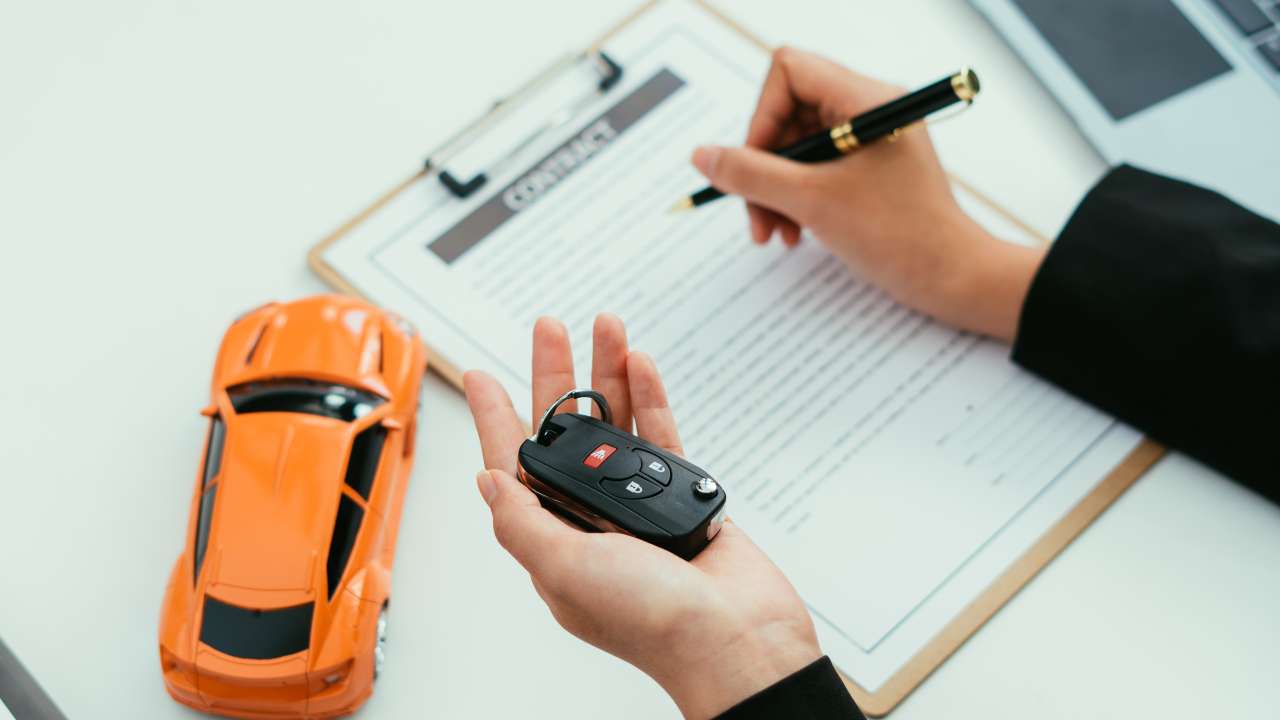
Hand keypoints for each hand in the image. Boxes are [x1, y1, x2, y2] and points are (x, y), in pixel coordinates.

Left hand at [463, 314, 821, 718]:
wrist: (736, 639)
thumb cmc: (653, 623)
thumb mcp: (566, 572)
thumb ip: (522, 524)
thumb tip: (488, 481)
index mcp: (555, 541)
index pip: (515, 468)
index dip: (495, 420)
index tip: (479, 375)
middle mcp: (592, 519)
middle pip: (566, 434)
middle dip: (556, 377)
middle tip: (548, 329)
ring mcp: (639, 505)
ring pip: (616, 426)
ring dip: (609, 374)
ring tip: (605, 324)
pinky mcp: (683, 497)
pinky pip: (661, 436)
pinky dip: (651, 398)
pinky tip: (641, 363)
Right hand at [689, 47, 1045, 342]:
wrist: (952, 278)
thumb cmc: (899, 236)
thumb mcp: (811, 202)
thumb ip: (750, 174)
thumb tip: (702, 156)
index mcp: (865, 99)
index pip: (789, 72)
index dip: (761, 118)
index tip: (754, 167)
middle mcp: (869, 109)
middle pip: (788, 113)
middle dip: (764, 167)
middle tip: (756, 215)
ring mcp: (871, 138)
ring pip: (797, 146)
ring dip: (775, 190)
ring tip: (775, 234)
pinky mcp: (870, 167)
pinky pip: (816, 168)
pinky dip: (796, 198)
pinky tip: (795, 233)